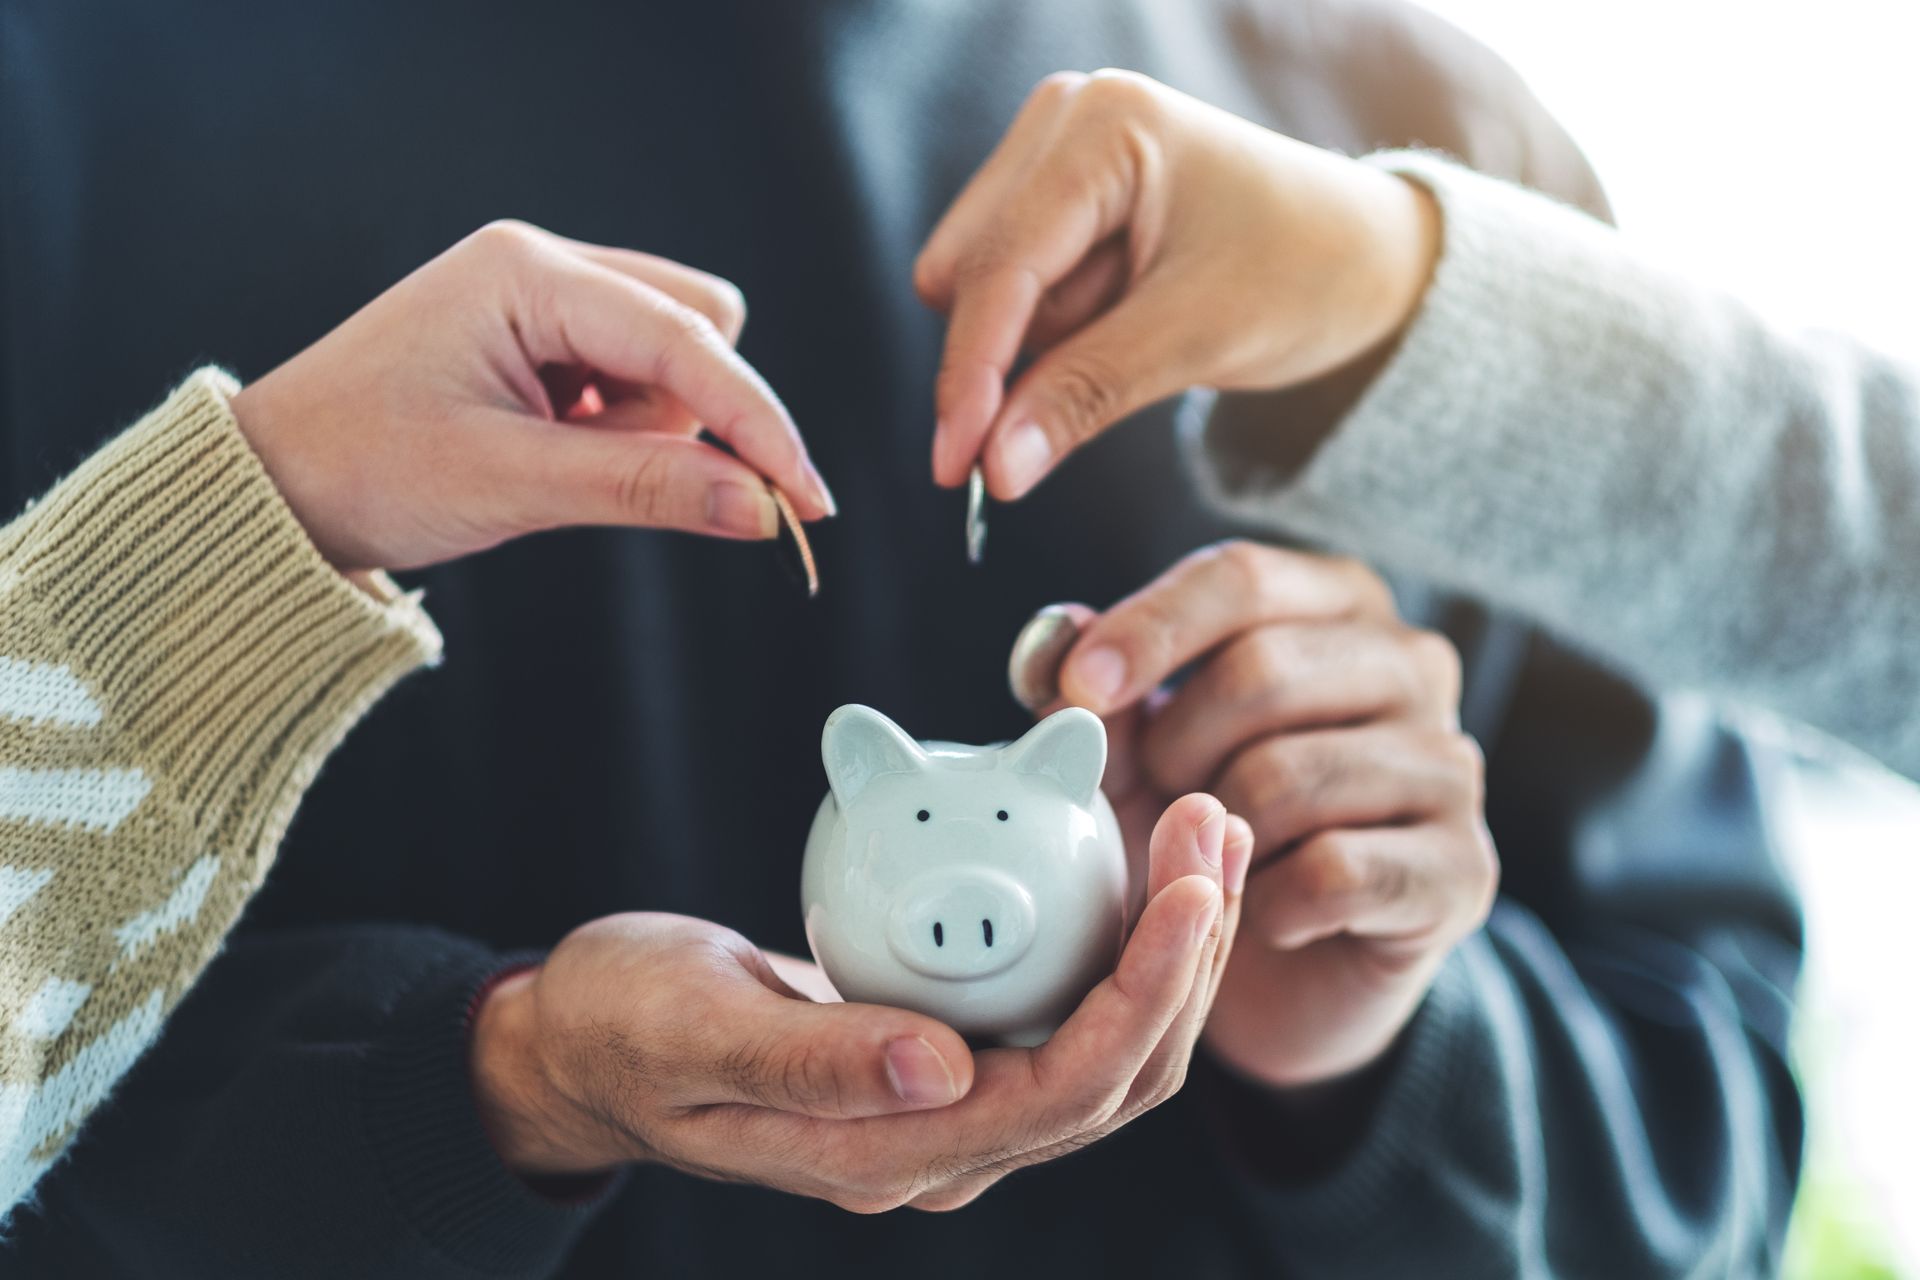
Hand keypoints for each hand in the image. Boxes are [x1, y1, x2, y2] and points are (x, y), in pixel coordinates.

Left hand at [229, 221, 834, 571]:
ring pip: (673, 353)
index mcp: (528, 273)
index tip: (806, 500)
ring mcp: (541, 297)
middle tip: (642, 480)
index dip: (757, 423)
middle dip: (698, 412)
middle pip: (698, 324)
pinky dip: (624, 426)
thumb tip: (759, 508)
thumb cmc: (365, 470)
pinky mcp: (540, 337)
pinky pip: (632, 374)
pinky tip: (556, 452)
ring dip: (654, 424)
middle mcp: (542, 265)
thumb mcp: (512, 484)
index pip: (686, 342)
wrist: (275, 487)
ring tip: (562, 464)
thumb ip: (646, 488)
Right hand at [471, 793, 1248, 1211]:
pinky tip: (1129, 858)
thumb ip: (812, 1062)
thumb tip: (944, 1071)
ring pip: (1107, 1041)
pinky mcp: (946, 1059)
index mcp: (892, 1155)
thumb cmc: (624, 1026)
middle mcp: (942, 1146)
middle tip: (1213, 824)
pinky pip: (1062, 1008)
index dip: (1148, 993)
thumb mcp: (692, 1029)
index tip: (1189, 884)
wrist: (585, 1041)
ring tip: (1201, 827)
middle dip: (1190, 955)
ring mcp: (949, 1107)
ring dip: (1172, 942)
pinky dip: (1115, 937)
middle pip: (1118, 1072)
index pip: (1066, 1090)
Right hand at [915, 69, 1439, 497]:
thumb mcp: (1196, 341)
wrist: (1365, 259)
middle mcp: (1065, 120)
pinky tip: (1125, 319)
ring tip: (1143, 327)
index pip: (998, 266)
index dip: (971, 373)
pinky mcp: (1058, 197)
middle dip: (1008, 353)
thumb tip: (995, 468)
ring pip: (979, 289)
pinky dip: (1054, 331)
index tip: (956, 466)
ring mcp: (1056, 153)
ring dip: (1043, 342)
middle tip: (1090, 395)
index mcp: (1103, 126)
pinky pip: (1013, 292)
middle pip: (966, 272)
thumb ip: (1083, 396)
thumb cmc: (1305, 274)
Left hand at [1040, 541, 1495, 1087]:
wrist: (1283, 973)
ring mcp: (1449, 764)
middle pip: (1260, 672)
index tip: (1078, 688)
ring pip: (1287, 778)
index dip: (1149, 628)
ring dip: (1217, 837)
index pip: (1240, 577)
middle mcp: (1413, 663)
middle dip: (1175, 748)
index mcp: (1336, 603)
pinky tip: (1267, 915)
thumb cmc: (1205, 828)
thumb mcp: (1132, 751)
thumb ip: (1098, 691)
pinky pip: (1331, 872)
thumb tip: (1055, 638)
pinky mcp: (1464, 867)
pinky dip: (1268, 905)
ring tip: (1215, 858)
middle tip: (1160, 799)